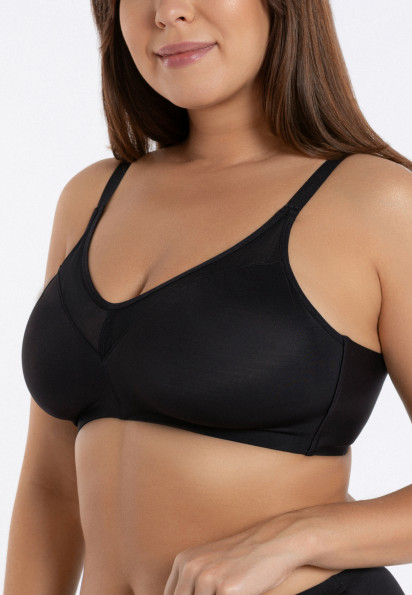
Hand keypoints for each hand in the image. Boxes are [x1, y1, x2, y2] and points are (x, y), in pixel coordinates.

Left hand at [163, 512, 311, 594]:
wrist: (274, 542)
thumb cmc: (245, 558)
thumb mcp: (211, 565)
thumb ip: (193, 584)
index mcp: (183, 561)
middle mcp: (190, 568)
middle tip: (221, 593)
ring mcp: (207, 578)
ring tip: (232, 592)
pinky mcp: (226, 590)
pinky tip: (242, 593)